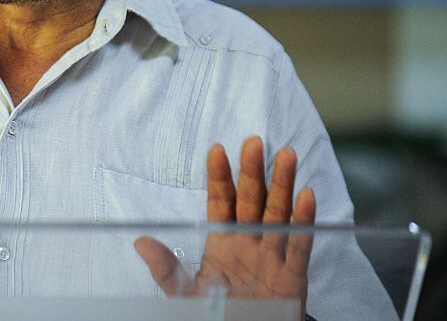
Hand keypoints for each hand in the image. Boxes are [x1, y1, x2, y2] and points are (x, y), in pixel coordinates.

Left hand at [134, 137, 315, 314]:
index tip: (217, 149)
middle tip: (254, 142)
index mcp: (222, 241)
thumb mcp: (186, 292)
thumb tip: (140, 242)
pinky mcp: (292, 277)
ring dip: (282, 185)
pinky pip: (299, 246)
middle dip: (253, 172)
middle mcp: (248, 242)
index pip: (221, 202)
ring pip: (278, 214)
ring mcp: (271, 256)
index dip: (219, 177)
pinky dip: (304, 222)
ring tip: (286, 155)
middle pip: (252, 200)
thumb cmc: (217, 312)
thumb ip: (166, 268)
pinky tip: (307, 196)